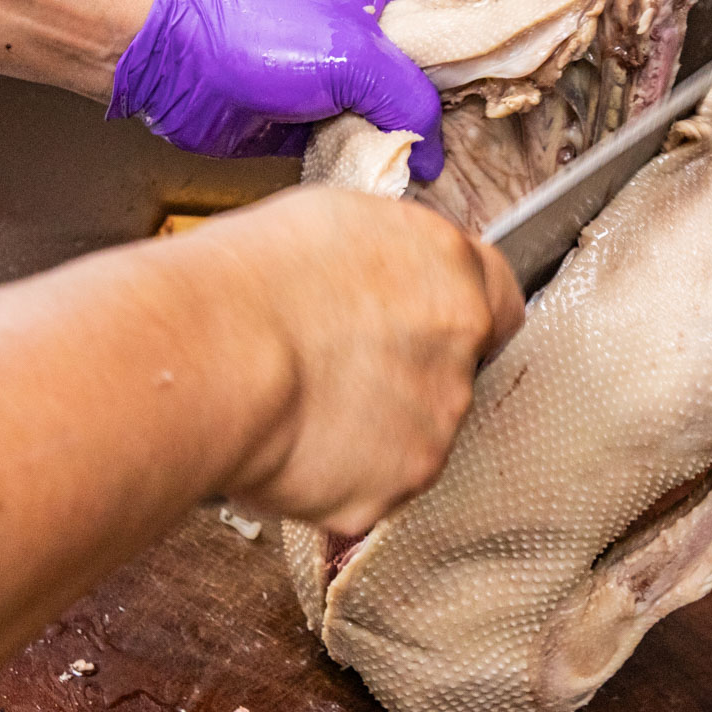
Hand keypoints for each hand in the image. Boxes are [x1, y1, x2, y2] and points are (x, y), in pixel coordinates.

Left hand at [108, 0, 458, 180]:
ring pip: (396, 119)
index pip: (456, 2)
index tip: (524, 64)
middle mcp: (366, 38)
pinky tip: (394, 186)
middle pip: (433, 73)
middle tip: (493, 137)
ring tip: (447, 173)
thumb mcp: (355, 53)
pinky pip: (357, 151)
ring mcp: (339, 83)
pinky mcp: (311, 127)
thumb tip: (435, 148)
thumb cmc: (256, 30)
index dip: (493, 29)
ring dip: (413, 146)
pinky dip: (372, 169)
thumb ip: (409, 97)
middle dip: (458, 107)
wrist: (176, 62)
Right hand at [177, 187, 523, 533]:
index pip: (500, 300)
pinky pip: (368, 488)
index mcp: (451, 273)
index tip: (425, 323)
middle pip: (452, 374)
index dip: (460, 315)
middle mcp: (459, 353)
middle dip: (404, 376)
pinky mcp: (392, 489)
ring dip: (370, 430)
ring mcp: (432, 429)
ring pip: (412, 436)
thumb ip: (389, 260)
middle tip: (333, 368)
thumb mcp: (333, 222)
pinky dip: (334, 476)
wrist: (211, 356)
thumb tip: (385, 279)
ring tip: (298, 405)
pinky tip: (289, 444)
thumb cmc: (248, 280)